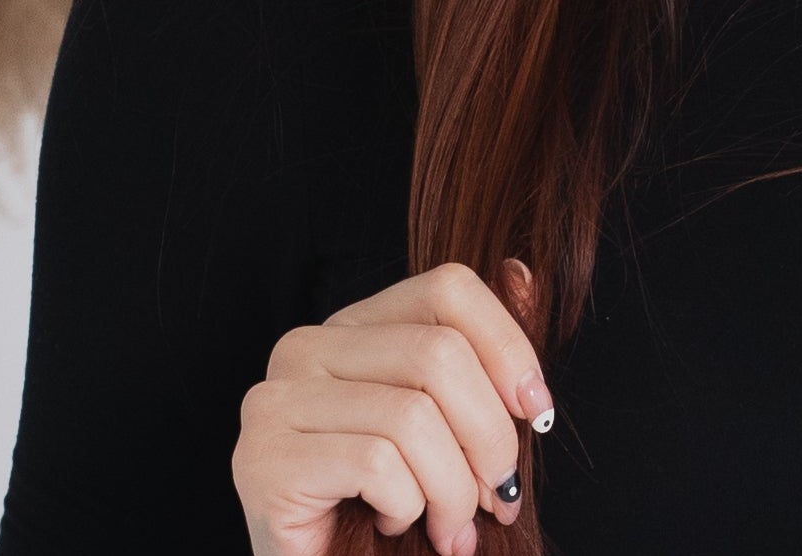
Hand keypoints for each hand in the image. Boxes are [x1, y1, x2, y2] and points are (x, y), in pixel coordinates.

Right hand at [234, 259, 555, 555]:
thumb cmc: (390, 507)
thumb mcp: (450, 427)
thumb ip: (478, 356)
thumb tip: (523, 273)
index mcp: (351, 329)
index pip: (446, 289)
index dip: (508, 347)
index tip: (537, 412)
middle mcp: (304, 349)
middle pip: (439, 355)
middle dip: (490, 438)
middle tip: (499, 497)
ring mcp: (275, 402)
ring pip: (413, 417)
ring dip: (453, 490)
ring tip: (451, 529)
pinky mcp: (265, 460)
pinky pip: (376, 463)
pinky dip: (406, 507)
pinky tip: (390, 526)